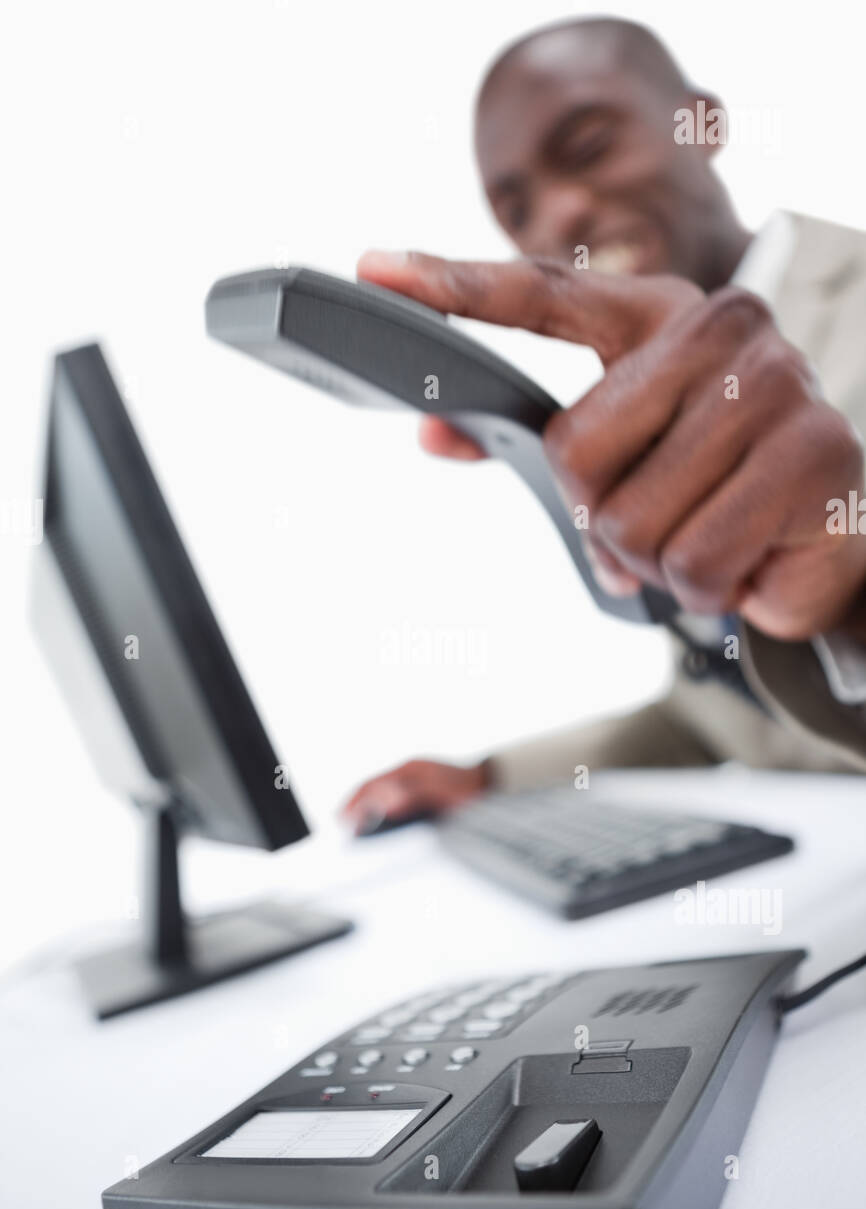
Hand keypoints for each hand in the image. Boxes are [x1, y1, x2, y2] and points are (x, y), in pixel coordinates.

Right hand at [342, 758, 489, 833]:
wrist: (497, 785)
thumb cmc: (470, 791)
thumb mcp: (441, 794)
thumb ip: (411, 797)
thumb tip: (383, 807)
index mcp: (409, 770)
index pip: (371, 786)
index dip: (353, 803)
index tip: (340, 820)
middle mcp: (410, 771)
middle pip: (373, 787)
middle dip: (355, 805)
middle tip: (340, 825)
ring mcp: (417, 778)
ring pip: (383, 792)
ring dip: (368, 807)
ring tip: (355, 825)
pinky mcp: (425, 789)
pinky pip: (395, 797)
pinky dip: (383, 808)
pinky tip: (382, 821)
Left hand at [357, 250, 865, 639]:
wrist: (829, 538)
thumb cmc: (712, 485)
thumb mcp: (626, 456)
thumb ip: (535, 439)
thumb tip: (434, 433)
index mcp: (660, 313)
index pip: (543, 294)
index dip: (454, 284)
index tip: (374, 267)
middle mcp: (722, 331)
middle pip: (577, 453)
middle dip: (604, 518)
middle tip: (656, 521)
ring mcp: (777, 388)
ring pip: (636, 524)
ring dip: (660, 564)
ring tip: (709, 536)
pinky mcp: (817, 460)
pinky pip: (700, 565)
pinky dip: (710, 591)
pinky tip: (747, 562)